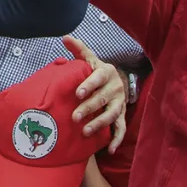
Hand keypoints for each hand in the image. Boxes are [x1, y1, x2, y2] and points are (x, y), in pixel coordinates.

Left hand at [63, 36, 127, 152]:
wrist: (117, 81)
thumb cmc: (97, 71)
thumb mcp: (90, 59)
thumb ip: (78, 50)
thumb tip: (65, 37)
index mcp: (106, 72)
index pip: (97, 78)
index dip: (88, 85)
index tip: (78, 93)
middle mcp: (115, 87)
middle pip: (103, 99)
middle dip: (89, 108)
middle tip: (74, 117)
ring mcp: (120, 103)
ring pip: (112, 115)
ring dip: (99, 123)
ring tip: (85, 131)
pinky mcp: (122, 115)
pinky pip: (121, 128)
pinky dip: (117, 139)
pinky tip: (110, 149)